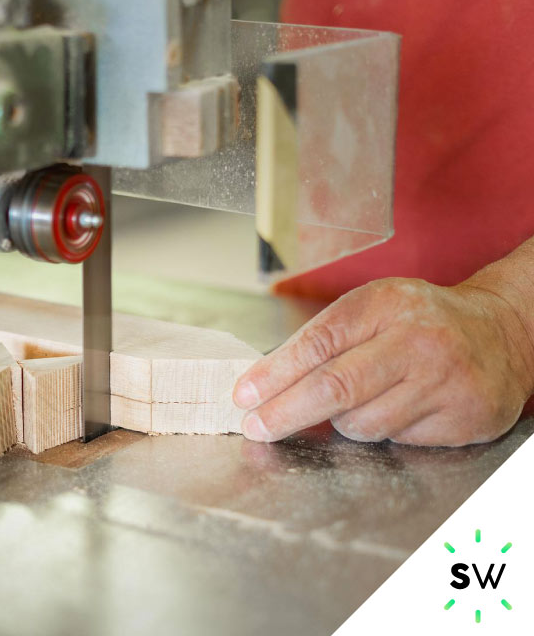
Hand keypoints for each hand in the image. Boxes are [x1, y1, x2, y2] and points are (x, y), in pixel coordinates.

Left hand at [233, 278, 533, 445]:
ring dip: (340, 423)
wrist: (502, 332)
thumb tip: (264, 383)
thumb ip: (323, 340)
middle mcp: (418, 341)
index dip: (274, 374)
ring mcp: (445, 382)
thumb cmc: (419, 322)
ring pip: (362, 423)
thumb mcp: (372, 310)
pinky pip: (398, 440)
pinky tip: (396, 409)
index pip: (318, 344)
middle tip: (256, 426)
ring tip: (353, 403)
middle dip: (285, 412)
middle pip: (336, 387)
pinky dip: (383, 431)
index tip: (244, 396)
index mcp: (386, 305)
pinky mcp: (464, 418)